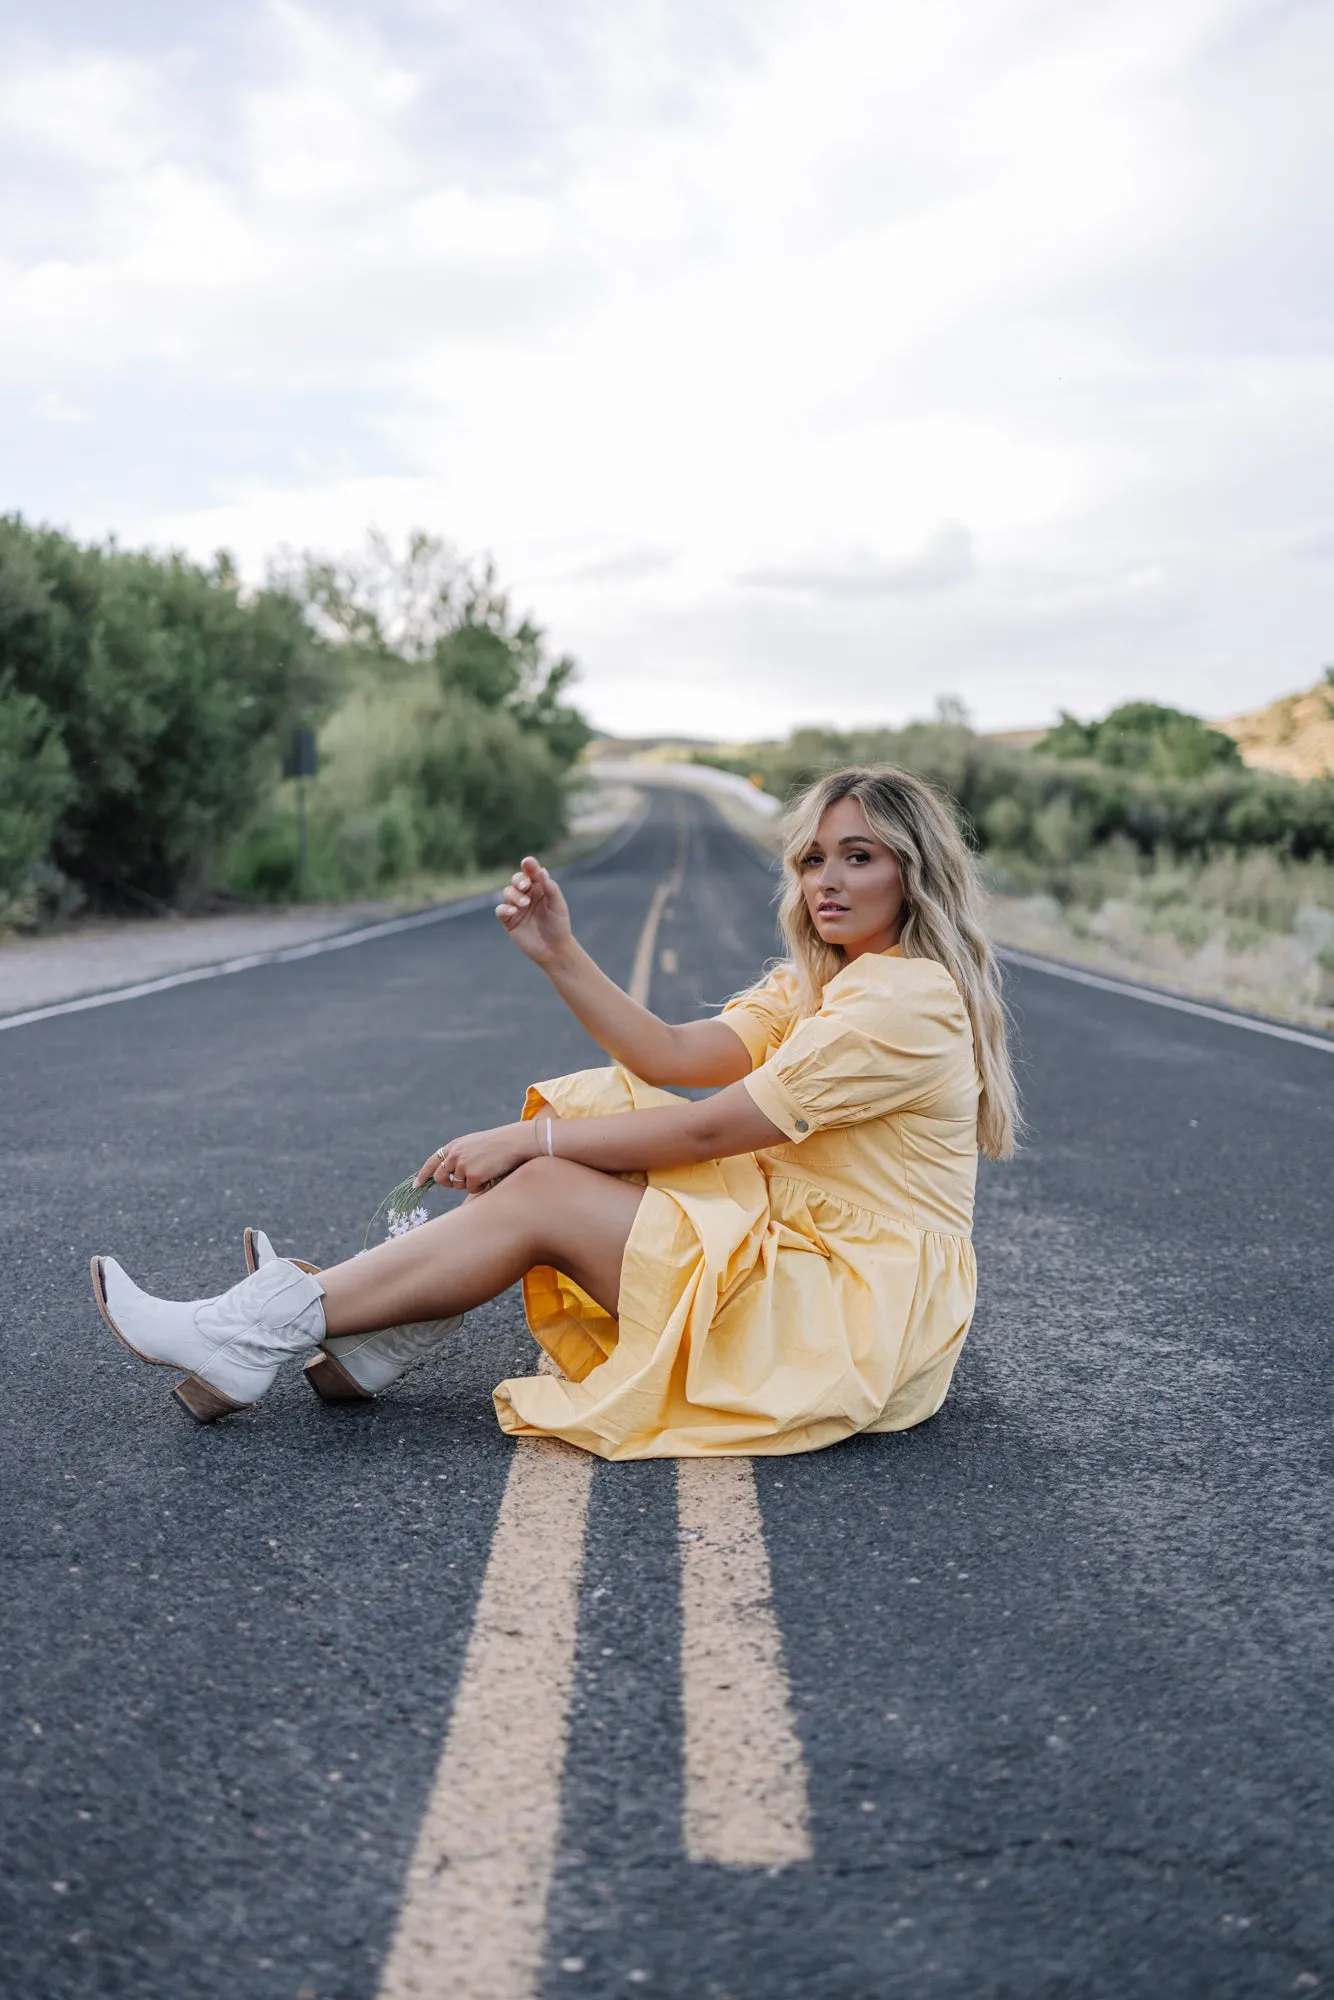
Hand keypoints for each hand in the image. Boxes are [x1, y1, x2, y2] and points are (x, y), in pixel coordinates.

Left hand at [414, 1123, 534, 1195]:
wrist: (514, 1142)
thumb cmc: (498, 1143)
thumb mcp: (473, 1144)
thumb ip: (459, 1155)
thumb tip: (451, 1173)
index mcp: (454, 1146)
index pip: (432, 1162)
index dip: (423, 1175)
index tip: (416, 1185)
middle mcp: (454, 1155)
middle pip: (440, 1178)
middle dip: (448, 1184)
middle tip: (459, 1184)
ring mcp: (462, 1165)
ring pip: (459, 1185)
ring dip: (471, 1183)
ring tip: (486, 1170)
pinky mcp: (472, 1175)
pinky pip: (472, 1189)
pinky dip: (481, 1186)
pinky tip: (491, 1175)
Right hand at [495, 857, 572, 966]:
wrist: (554, 950)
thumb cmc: (559, 926)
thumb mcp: (558, 906)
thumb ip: (550, 888)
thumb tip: (542, 871)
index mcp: (540, 888)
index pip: (532, 873)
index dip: (529, 865)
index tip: (528, 862)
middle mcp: (527, 895)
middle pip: (517, 880)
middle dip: (519, 880)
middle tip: (525, 887)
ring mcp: (517, 907)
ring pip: (508, 892)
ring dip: (514, 895)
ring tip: (524, 904)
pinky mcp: (509, 920)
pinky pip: (501, 910)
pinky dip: (505, 908)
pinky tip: (513, 912)